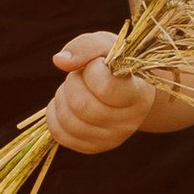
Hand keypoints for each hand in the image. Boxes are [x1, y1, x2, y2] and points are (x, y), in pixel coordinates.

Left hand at [43, 30, 160, 154]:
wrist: (129, 91)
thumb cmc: (117, 65)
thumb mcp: (108, 45)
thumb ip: (87, 46)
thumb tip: (60, 61)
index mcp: (138, 94)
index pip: (106, 88)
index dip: (92, 70)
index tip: (97, 64)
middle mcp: (128, 122)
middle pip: (81, 105)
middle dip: (72, 82)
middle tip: (82, 75)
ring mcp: (111, 139)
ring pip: (68, 120)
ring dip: (62, 97)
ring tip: (76, 88)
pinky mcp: (93, 147)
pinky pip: (60, 133)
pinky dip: (55, 114)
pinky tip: (67, 103)